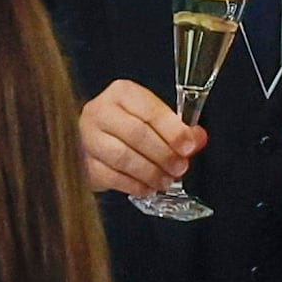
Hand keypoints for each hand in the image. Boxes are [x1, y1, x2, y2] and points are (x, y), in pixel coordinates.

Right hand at [75, 77, 206, 204]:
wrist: (94, 139)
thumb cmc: (127, 127)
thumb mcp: (153, 119)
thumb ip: (177, 129)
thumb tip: (197, 139)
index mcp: (121, 93)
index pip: (149, 110)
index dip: (172, 130)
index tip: (188, 147)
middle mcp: (100, 111)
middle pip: (136, 134)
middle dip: (162, 154)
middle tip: (179, 168)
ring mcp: (87, 137)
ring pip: (122, 157)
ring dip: (149, 172)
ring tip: (165, 181)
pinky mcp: (83, 162)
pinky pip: (111, 176)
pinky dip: (133, 185)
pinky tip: (147, 188)